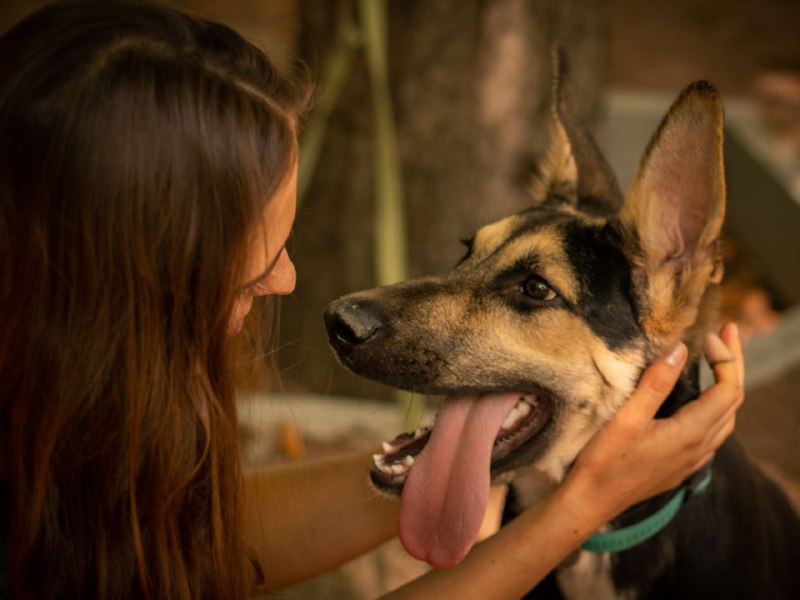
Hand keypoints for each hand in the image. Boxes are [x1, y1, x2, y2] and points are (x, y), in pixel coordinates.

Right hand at [563, 322, 744, 523]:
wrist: (592, 500)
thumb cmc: (605, 460)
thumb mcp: (627, 417)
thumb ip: (656, 384)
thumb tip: (680, 350)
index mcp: (691, 433)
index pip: (728, 389)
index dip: (726, 358)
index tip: (710, 334)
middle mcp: (700, 448)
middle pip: (733, 401)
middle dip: (732, 365)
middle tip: (725, 333)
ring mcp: (693, 460)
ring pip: (726, 418)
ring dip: (726, 386)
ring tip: (716, 361)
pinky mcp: (682, 466)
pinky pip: (713, 433)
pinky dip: (715, 408)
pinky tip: (698, 402)